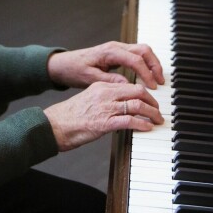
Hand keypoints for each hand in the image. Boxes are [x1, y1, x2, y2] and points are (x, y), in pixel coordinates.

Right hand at [43, 81, 163, 151]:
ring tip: (157, 120)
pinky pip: (130, 120)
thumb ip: (105, 100)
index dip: (144, 92)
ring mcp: (105, 107)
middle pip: (137, 91)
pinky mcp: (104, 122)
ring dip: (151, 113)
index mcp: (101, 86)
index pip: (129, 85)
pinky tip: (147, 127)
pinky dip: (142, 123)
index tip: (151, 100)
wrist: (54, 126)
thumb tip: (121, 107)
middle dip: (152, 101)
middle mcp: (105, 94)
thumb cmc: (70, 117)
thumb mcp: (89, 100)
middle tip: (158, 110)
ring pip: (137, 105)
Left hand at [47, 41, 163, 90]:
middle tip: (160, 82)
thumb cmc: (74, 70)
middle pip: (144, 50)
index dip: (146, 73)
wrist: (64, 64)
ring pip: (143, 51)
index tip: (151, 87)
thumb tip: (128, 85)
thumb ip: (109, 81)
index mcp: (109, 52)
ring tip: (157, 80)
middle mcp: (116, 47)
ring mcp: (118, 49)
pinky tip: (148, 76)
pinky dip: (146, 64)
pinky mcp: (118, 54)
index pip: (135, 60)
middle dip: (155, 65)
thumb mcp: (90, 78)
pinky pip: (137, 55)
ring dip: (152, 64)